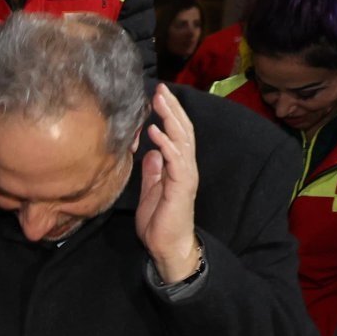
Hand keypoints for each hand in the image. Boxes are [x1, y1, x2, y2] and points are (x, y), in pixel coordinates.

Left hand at [136, 83, 201, 283]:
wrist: (168, 246)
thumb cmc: (159, 223)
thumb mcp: (150, 191)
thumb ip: (153, 171)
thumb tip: (151, 152)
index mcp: (178, 166)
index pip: (177, 134)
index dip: (169, 114)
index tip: (157, 96)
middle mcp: (185, 166)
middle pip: (182, 130)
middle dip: (171, 108)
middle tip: (160, 88)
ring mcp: (185, 175)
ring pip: (182, 140)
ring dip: (170, 118)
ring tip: (158, 101)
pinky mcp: (182, 185)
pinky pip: (175, 160)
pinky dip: (166, 143)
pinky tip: (155, 131)